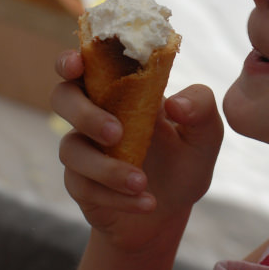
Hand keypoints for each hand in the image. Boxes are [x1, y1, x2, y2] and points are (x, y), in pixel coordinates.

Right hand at [51, 50, 223, 251]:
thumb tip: (174, 105)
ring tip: (142, 182)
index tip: (77, 64)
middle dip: (84, 113)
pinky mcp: (80, 183)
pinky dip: (116, 196)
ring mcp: (84, 149)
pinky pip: (84, 186)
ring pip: (71, 149)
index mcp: (122, 89)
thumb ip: (201, 108)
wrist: (172, 210)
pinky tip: (146, 202)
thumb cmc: (185, 160)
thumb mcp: (205, 134)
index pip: (88, 61)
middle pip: (63, 97)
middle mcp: (95, 113)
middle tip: (117, 133)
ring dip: (106, 167)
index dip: (73, 58)